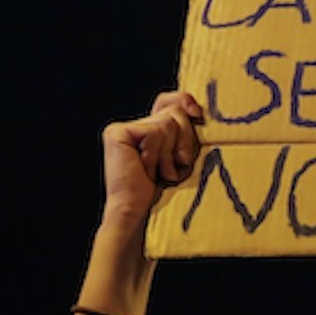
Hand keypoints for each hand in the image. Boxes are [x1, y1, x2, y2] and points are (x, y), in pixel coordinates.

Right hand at [100, 91, 202, 225]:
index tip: (198, 114)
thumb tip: (196, 109)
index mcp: (146, 130)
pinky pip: (154, 132)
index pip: (168, 101)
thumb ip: (184, 132)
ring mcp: (122, 128)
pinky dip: (158, 155)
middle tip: (177, 165)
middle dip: (184, 140)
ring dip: (171, 154)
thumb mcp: (181, 157)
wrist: (139, 213)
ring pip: (167, 123)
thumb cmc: (164, 192)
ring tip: (161, 173)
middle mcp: (132, 126)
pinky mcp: (117, 133)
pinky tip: (148, 171)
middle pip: (174, 112)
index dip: (184, 102)